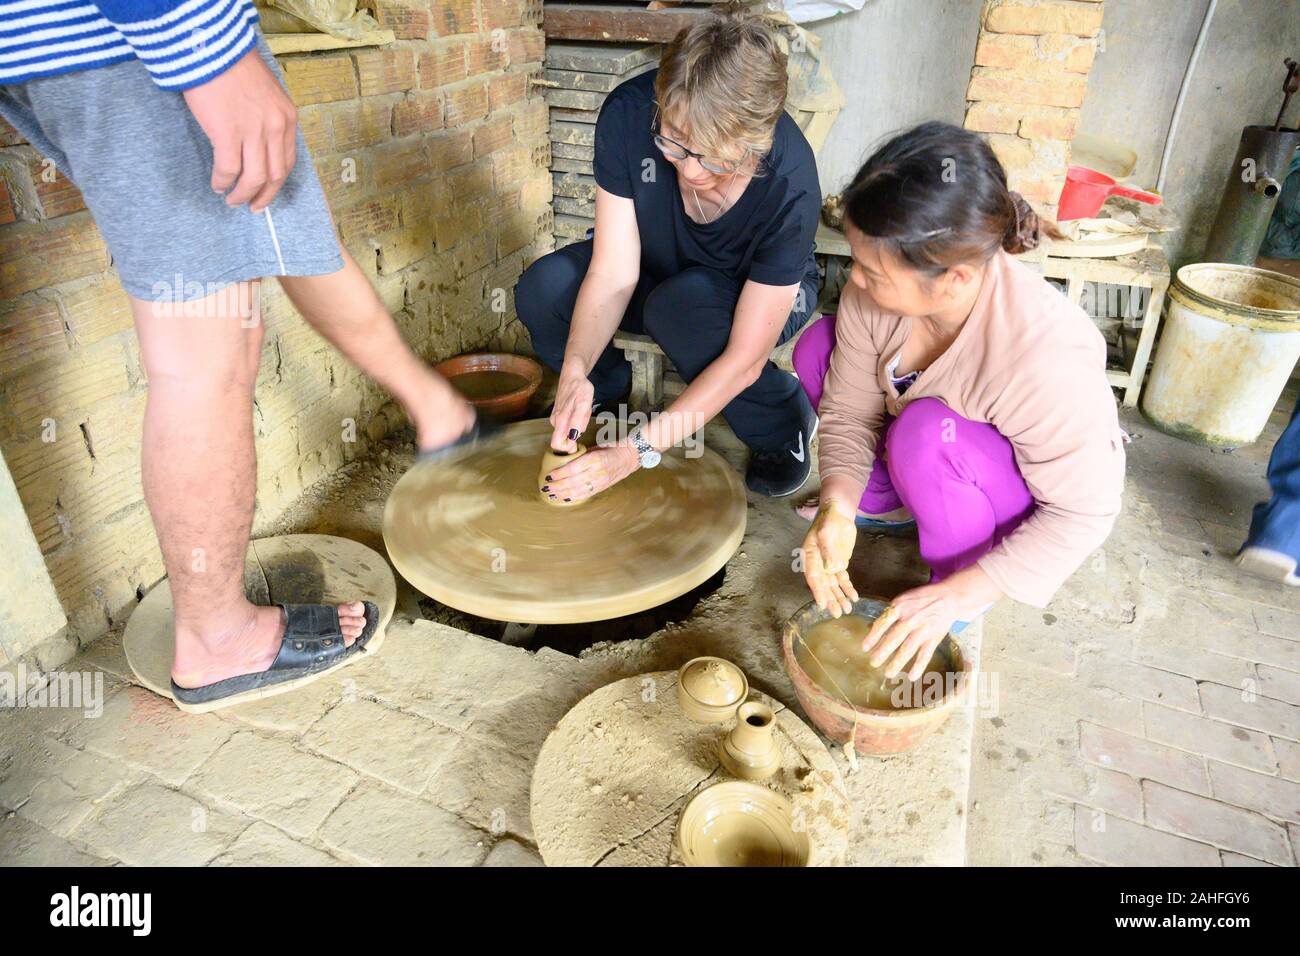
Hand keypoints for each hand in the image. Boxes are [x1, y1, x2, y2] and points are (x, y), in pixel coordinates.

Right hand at [183, 48, 298, 213]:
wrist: (212, 48)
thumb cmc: (234, 67)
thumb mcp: (266, 93)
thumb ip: (268, 119)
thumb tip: (259, 145)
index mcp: (287, 118)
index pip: (287, 161)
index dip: (277, 183)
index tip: (267, 193)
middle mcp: (276, 128)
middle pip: (275, 175)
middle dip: (264, 196)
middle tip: (253, 208)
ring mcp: (254, 132)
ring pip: (254, 178)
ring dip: (242, 194)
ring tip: (232, 200)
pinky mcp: (228, 133)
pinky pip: (229, 169)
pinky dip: (224, 182)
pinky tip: (217, 185)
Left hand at [543, 443, 638, 501]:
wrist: (631, 456)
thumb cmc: (613, 448)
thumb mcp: (596, 447)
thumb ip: (582, 454)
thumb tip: (565, 459)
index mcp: (595, 459)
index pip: (573, 468)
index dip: (559, 474)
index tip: (549, 475)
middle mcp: (597, 472)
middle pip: (573, 481)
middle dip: (557, 486)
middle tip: (546, 487)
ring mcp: (600, 481)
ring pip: (578, 490)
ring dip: (563, 493)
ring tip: (552, 495)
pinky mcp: (602, 487)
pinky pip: (586, 494)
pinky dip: (574, 497)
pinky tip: (565, 498)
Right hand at [550, 365, 594, 451]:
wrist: (573, 374)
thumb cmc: (579, 389)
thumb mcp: (583, 405)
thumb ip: (578, 422)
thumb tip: (573, 437)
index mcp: (560, 421)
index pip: (557, 444)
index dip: (567, 448)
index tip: (579, 445)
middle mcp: (555, 421)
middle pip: (562, 439)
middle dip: (574, 437)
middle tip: (583, 424)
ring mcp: (556, 417)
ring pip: (565, 431)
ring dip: (575, 428)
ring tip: (583, 415)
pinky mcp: (558, 413)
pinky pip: (566, 424)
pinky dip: (574, 422)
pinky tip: (579, 412)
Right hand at [801, 499, 858, 615]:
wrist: (838, 512)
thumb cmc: (829, 518)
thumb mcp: (827, 531)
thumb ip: (828, 550)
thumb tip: (831, 569)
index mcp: (809, 556)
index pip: (813, 577)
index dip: (817, 591)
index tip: (822, 604)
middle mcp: (818, 563)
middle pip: (823, 585)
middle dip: (830, 599)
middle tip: (836, 613)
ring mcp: (829, 564)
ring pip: (833, 585)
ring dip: (839, 597)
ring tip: (846, 610)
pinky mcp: (839, 563)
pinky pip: (843, 579)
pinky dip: (848, 589)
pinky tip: (854, 598)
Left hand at [862, 568, 999, 679]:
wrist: (947, 598)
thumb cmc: (922, 599)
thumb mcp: (904, 599)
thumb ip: (891, 613)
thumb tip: (875, 628)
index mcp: (900, 608)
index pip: (882, 624)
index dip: (873, 637)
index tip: (865, 648)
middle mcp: (910, 619)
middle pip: (893, 639)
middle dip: (882, 653)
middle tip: (873, 663)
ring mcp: (922, 630)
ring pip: (907, 649)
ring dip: (897, 663)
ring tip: (888, 674)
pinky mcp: (933, 638)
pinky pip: (925, 655)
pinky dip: (918, 667)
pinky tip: (911, 677)